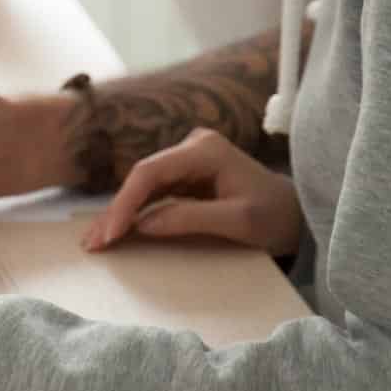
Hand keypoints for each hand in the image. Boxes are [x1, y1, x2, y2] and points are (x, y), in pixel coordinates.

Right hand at [83, 128, 301, 254]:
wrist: (298, 215)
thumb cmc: (276, 216)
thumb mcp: (239, 221)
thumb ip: (191, 218)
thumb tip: (143, 224)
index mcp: (205, 150)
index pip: (151, 171)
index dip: (126, 202)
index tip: (113, 233)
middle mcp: (192, 147)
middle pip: (141, 177)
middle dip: (116, 210)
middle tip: (92, 243)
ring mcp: (187, 161)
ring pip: (142, 186)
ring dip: (119, 214)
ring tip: (95, 241)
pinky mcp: (185, 176)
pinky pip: (151, 194)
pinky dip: (133, 214)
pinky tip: (114, 231)